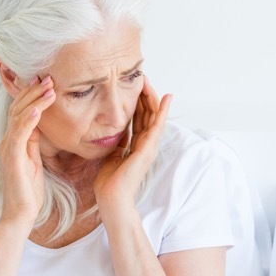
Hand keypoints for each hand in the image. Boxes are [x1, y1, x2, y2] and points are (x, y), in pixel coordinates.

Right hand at [0, 75, 55, 230]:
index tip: (47, 81)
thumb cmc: (29, 190)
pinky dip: (29, 119)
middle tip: (49, 77)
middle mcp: (6, 140)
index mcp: (13, 140)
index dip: (31, 94)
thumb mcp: (34, 159)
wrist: (20, 213)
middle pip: (17, 108)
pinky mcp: (12, 157)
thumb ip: (34, 141)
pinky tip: (38, 109)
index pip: (20, 110)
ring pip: (18, 116)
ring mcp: (7, 148)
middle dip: (33, 91)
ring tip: (49, 87)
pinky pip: (19, 133)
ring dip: (35, 100)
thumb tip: (41, 123)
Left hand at [95, 76, 171, 214]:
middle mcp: (145, 144)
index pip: (139, 119)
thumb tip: (114, 130)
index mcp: (135, 146)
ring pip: (153, 116)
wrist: (111, 199)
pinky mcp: (148, 149)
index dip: (137, 102)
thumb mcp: (111, 155)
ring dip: (152, 97)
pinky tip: (165, 98)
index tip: (132, 86)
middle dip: (144, 95)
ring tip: (149, 80)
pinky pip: (156, 126)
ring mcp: (149, 147)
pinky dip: (162, 111)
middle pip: (147, 114)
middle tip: (141, 76)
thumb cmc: (109, 183)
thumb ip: (116, 142)